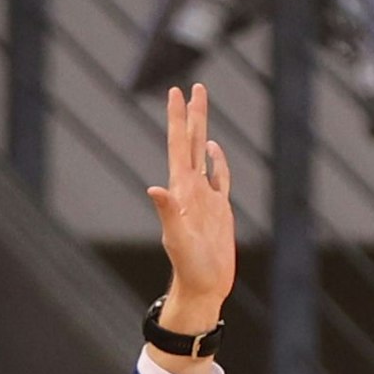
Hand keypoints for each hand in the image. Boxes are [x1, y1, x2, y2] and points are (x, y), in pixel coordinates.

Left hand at [146, 83, 235, 333]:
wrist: (202, 287)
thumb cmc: (189, 267)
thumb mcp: (177, 238)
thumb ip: (167, 212)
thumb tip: (154, 188)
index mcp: (181, 190)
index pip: (179, 146)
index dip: (178, 119)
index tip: (176, 92)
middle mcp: (190, 189)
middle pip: (191, 143)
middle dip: (192, 115)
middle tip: (192, 86)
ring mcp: (204, 198)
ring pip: (204, 155)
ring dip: (203, 130)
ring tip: (201, 107)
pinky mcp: (218, 210)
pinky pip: (219, 178)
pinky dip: (218, 161)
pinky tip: (214, 149)